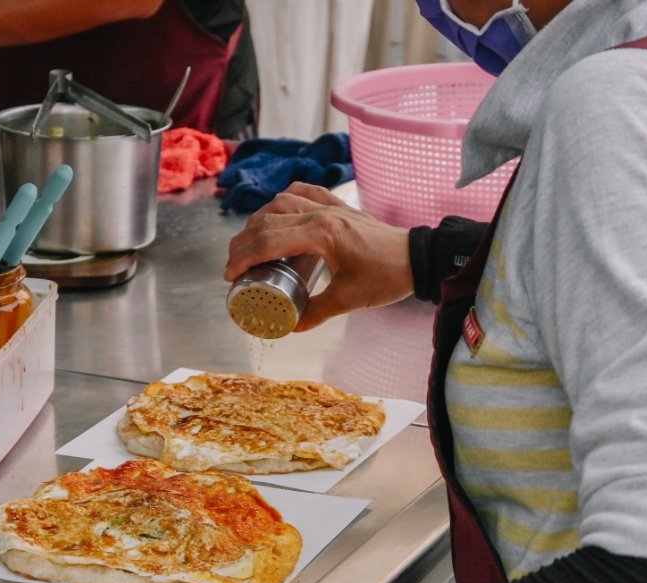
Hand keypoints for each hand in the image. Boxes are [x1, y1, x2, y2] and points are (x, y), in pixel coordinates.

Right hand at [223, 182, 413, 330]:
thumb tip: (288, 326)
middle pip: (267, 221)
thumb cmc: (385, 277)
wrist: (417, 258)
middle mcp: (321, 213)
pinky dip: (284, 200)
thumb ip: (315, 313)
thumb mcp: (348, 300)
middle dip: (243, 243)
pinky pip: (303, 192)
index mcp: (321, 234)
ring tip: (249, 243)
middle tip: (232, 265)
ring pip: (280, 202)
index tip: (229, 275)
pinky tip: (277, 211)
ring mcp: (330, 205)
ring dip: (258, 221)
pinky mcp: (338, 205)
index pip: (268, 242)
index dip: (243, 258)